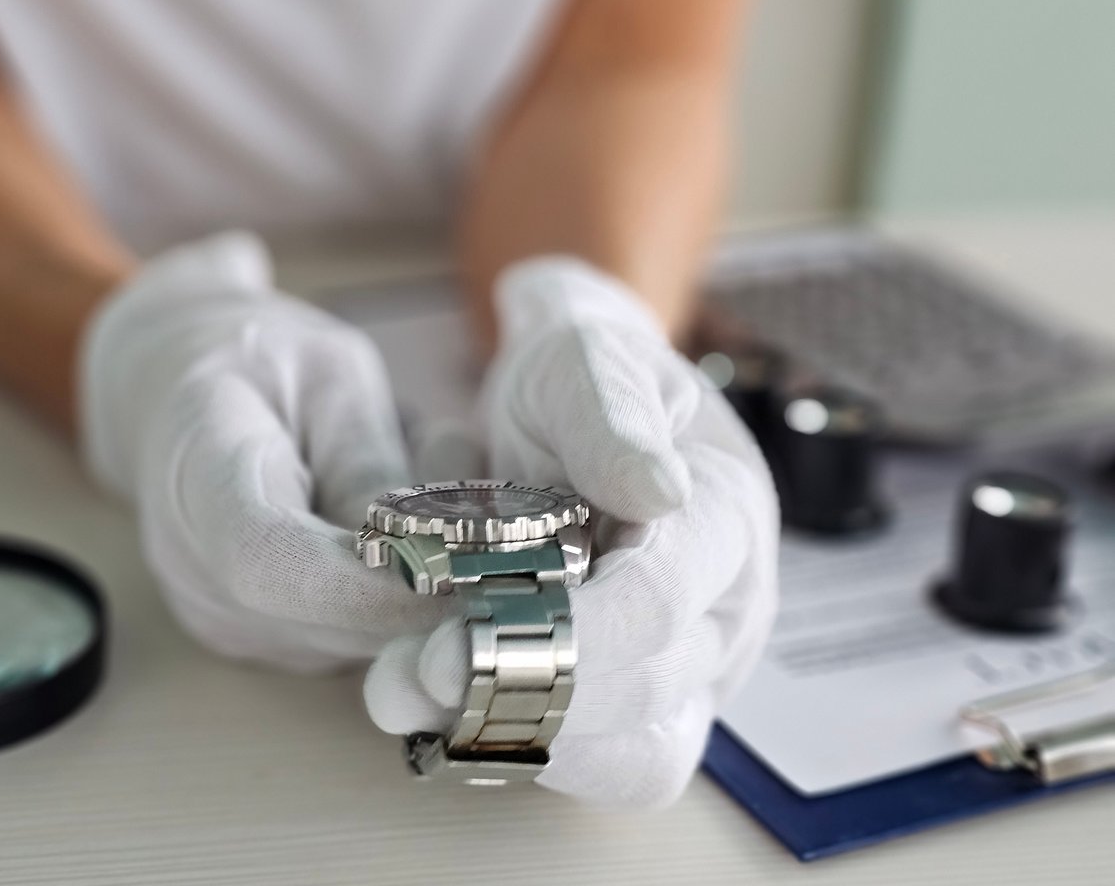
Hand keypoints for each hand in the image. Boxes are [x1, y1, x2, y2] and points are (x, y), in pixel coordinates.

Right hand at [80, 233, 448, 671]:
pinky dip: (404, 597)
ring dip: (428, 591)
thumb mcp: (330, 373)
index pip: (268, 563)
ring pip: (357, 642)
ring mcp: (224, 619)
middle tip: (517, 529)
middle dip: (434, 589)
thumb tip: (434, 549)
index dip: (370, 586)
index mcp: (199, 474)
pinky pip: (353, 639)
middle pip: (330, 621)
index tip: (467, 570)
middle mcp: (197, 572)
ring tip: (448, 498)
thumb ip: (373, 460)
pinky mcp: (261, 639)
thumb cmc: (255, 360)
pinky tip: (416, 532)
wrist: (169, 390)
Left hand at [364, 257, 777, 806]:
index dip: (561, 636)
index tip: (453, 644)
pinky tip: (442, 711)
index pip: (657, 604)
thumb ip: (612, 420)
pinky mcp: (637, 705)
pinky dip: (519, 747)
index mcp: (727, 521)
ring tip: (408, 697)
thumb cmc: (581, 374)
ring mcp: (689, 669)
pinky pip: (596, 765)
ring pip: (629, 758)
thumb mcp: (586, 362)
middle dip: (516, 693)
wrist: (569, 398)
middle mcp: (725, 612)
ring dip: (514, 739)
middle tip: (402, 675)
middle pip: (641, 695)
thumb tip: (657, 493)